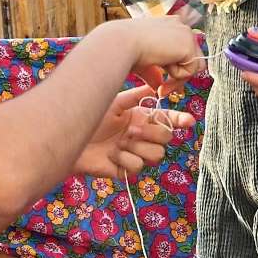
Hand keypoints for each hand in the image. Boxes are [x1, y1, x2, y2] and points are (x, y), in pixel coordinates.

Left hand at [73, 84, 194, 178]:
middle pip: (166, 138)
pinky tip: (111, 154)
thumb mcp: (115, 103)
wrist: (70, 139)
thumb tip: (155, 87)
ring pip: (156, 154)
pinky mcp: (126, 170)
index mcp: (142, 118)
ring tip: (119, 142)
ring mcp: (135, 154)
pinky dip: (124, 159)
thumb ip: (137, 96)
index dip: (180, 120)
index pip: (168, 120)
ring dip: (137, 147)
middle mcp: (142, 137)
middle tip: (131, 129)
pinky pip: (138, 166)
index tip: (188, 120)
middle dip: (151, 133)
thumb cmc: (90, 118)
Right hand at [108, 17, 202, 95]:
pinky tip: (162, 70)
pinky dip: (177, 77)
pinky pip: (191, 70)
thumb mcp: (144, 62)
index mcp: (169, 25)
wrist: (120, 43)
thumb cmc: (125, 50)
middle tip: (162, 91)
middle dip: (178, 78)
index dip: (176, 69)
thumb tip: (158, 87)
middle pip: (192, 58)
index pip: (183, 49)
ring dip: (178, 80)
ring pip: (194, 65)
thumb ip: (156, 72)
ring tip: (161, 86)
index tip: (162, 85)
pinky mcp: (188, 44)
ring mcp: (186, 33)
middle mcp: (180, 25)